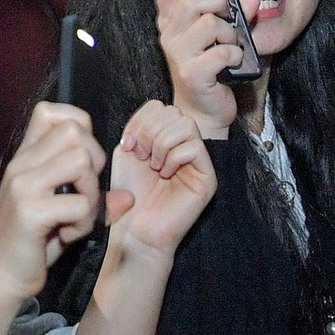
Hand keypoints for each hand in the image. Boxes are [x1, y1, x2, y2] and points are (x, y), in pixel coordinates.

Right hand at [0, 102, 105, 298]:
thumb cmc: (28, 244)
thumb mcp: (60, 215)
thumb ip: (89, 198)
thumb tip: (128, 197)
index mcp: (25, 159)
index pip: (51, 112)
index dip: (79, 127)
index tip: (82, 163)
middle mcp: (20, 165)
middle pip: (74, 131)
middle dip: (95, 162)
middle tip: (84, 194)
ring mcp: (23, 186)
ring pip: (81, 161)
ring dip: (91, 193)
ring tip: (77, 217)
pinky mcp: (29, 212)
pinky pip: (79, 204)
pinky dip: (84, 224)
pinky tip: (67, 236)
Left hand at [105, 101, 215, 258]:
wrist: (135, 228)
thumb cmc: (130, 194)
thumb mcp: (127, 151)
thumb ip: (140, 127)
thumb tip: (157, 111)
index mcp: (165, 138)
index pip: (160, 106)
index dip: (140, 120)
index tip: (128, 144)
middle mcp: (184, 146)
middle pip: (174, 112)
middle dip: (150, 130)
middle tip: (141, 155)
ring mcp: (198, 162)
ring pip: (186, 125)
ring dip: (161, 143)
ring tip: (153, 165)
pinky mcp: (207, 177)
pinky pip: (195, 147)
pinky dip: (173, 157)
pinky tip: (165, 174)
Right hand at [152, 0, 242, 138]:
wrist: (204, 109)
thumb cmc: (212, 66)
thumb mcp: (222, 34)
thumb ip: (237, 13)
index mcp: (171, 20)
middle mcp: (169, 34)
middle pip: (193, 2)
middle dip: (219, 4)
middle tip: (227, 16)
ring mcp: (178, 54)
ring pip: (210, 25)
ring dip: (230, 33)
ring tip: (231, 45)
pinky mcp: (192, 73)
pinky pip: (223, 51)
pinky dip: (236, 54)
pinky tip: (233, 63)